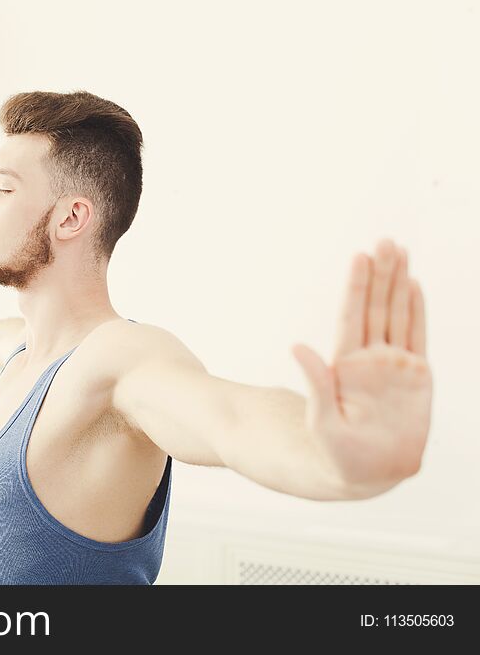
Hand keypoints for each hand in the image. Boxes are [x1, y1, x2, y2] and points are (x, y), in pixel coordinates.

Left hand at [292, 238, 431, 486]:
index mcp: (346, 366)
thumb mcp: (323, 422)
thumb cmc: (338, 454)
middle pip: (375, 307)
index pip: (353, 316)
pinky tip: (414, 285)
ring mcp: (392, 365)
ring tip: (399, 251)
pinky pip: (417, 336)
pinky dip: (417, 310)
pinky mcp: (415, 376)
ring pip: (397, 314)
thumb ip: (316, 384)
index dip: (357, 286)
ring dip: (399, 283)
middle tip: (386, 241)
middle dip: (381, 274)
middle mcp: (369, 359)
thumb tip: (296, 347)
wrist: (368, 474)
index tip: (360, 256)